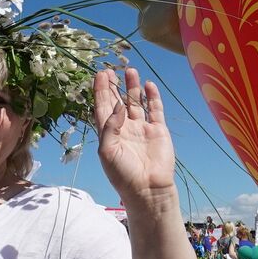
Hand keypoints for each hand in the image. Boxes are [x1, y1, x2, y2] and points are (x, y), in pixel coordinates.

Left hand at [93, 68, 175, 206]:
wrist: (148, 189)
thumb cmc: (123, 174)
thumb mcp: (107, 151)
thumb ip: (110, 126)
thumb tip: (118, 105)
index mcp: (109, 133)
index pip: (103, 107)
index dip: (100, 91)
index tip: (99, 75)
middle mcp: (125, 128)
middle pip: (118, 101)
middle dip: (114, 86)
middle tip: (111, 69)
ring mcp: (142, 128)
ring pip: (137, 102)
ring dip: (133, 87)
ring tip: (130, 70)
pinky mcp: (158, 130)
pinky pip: (155, 109)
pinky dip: (152, 97)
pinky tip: (148, 84)